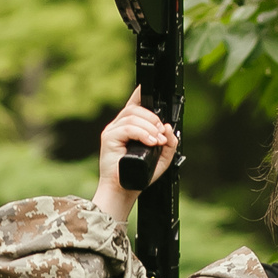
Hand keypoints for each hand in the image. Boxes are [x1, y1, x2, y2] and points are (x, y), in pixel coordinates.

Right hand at [90, 87, 178, 220]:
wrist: (124, 189)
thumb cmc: (139, 175)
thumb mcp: (161, 158)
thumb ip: (169, 144)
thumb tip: (168, 129)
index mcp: (130, 127)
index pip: (135, 104)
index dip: (141, 93)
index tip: (148, 88)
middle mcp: (119, 125)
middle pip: (136, 109)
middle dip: (153, 119)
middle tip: (161, 135)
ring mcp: (112, 130)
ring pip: (133, 117)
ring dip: (149, 128)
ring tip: (157, 142)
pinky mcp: (108, 138)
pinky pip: (127, 128)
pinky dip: (141, 134)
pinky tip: (150, 142)